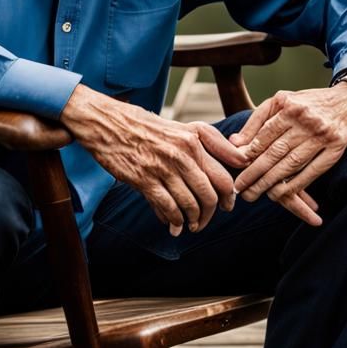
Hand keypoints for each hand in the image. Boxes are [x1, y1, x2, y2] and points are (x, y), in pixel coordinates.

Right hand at [61, 84, 244, 234]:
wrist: (106, 122)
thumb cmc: (144, 125)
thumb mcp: (182, 126)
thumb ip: (211, 143)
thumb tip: (239, 159)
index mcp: (194, 139)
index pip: (223, 176)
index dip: (229, 197)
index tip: (227, 206)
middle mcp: (183, 153)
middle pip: (209, 195)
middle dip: (209, 214)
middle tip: (204, 221)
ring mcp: (163, 167)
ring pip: (189, 204)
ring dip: (192, 221)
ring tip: (189, 225)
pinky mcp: (144, 179)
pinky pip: (167, 207)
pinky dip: (173, 220)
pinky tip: (172, 224)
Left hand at [229, 85, 346, 224]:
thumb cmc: (308, 102)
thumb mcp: (281, 101)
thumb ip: (257, 120)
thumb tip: (235, 143)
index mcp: (289, 106)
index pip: (264, 135)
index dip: (248, 155)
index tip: (234, 170)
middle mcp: (305, 120)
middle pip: (275, 152)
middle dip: (255, 173)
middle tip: (240, 189)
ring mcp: (322, 135)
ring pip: (291, 164)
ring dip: (271, 183)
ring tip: (256, 194)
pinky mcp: (336, 149)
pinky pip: (312, 171)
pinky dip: (296, 185)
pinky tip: (281, 194)